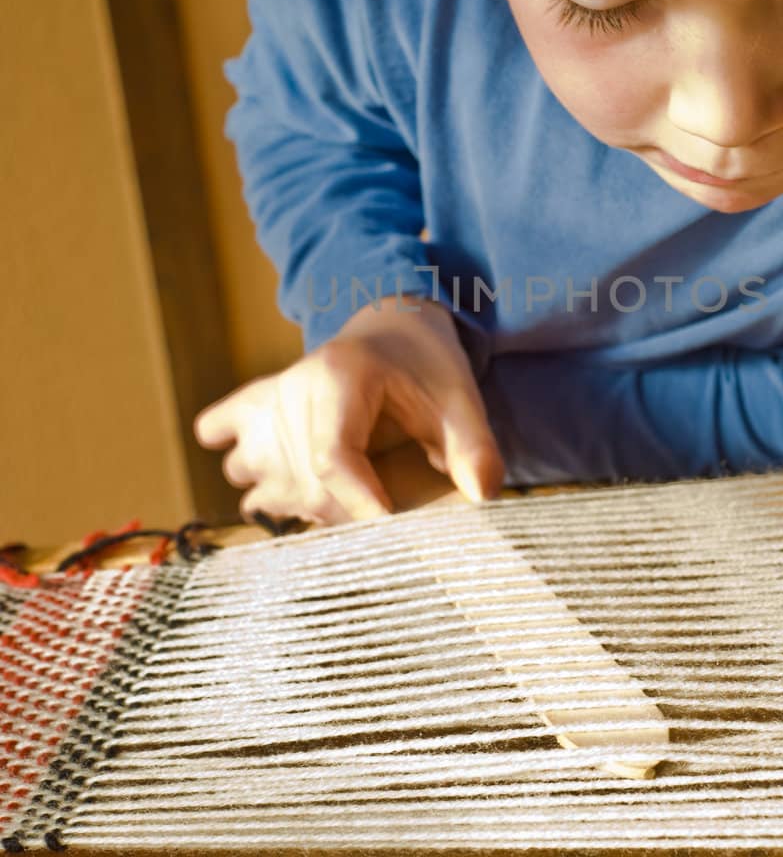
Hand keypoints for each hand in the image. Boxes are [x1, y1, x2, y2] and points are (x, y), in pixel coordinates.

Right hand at [193, 297, 504, 522]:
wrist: (394, 328)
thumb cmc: (427, 368)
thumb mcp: (461, 401)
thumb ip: (474, 449)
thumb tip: (481, 496)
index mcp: (342, 375)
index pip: (333, 458)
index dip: (358, 504)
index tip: (388, 529)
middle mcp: (293, 385)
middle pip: (301, 479)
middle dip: (342, 512)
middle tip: (381, 508)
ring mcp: (267, 398)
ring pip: (260, 477)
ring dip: (298, 501)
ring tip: (343, 490)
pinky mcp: (252, 408)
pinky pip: (226, 450)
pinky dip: (256, 481)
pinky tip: (288, 488)